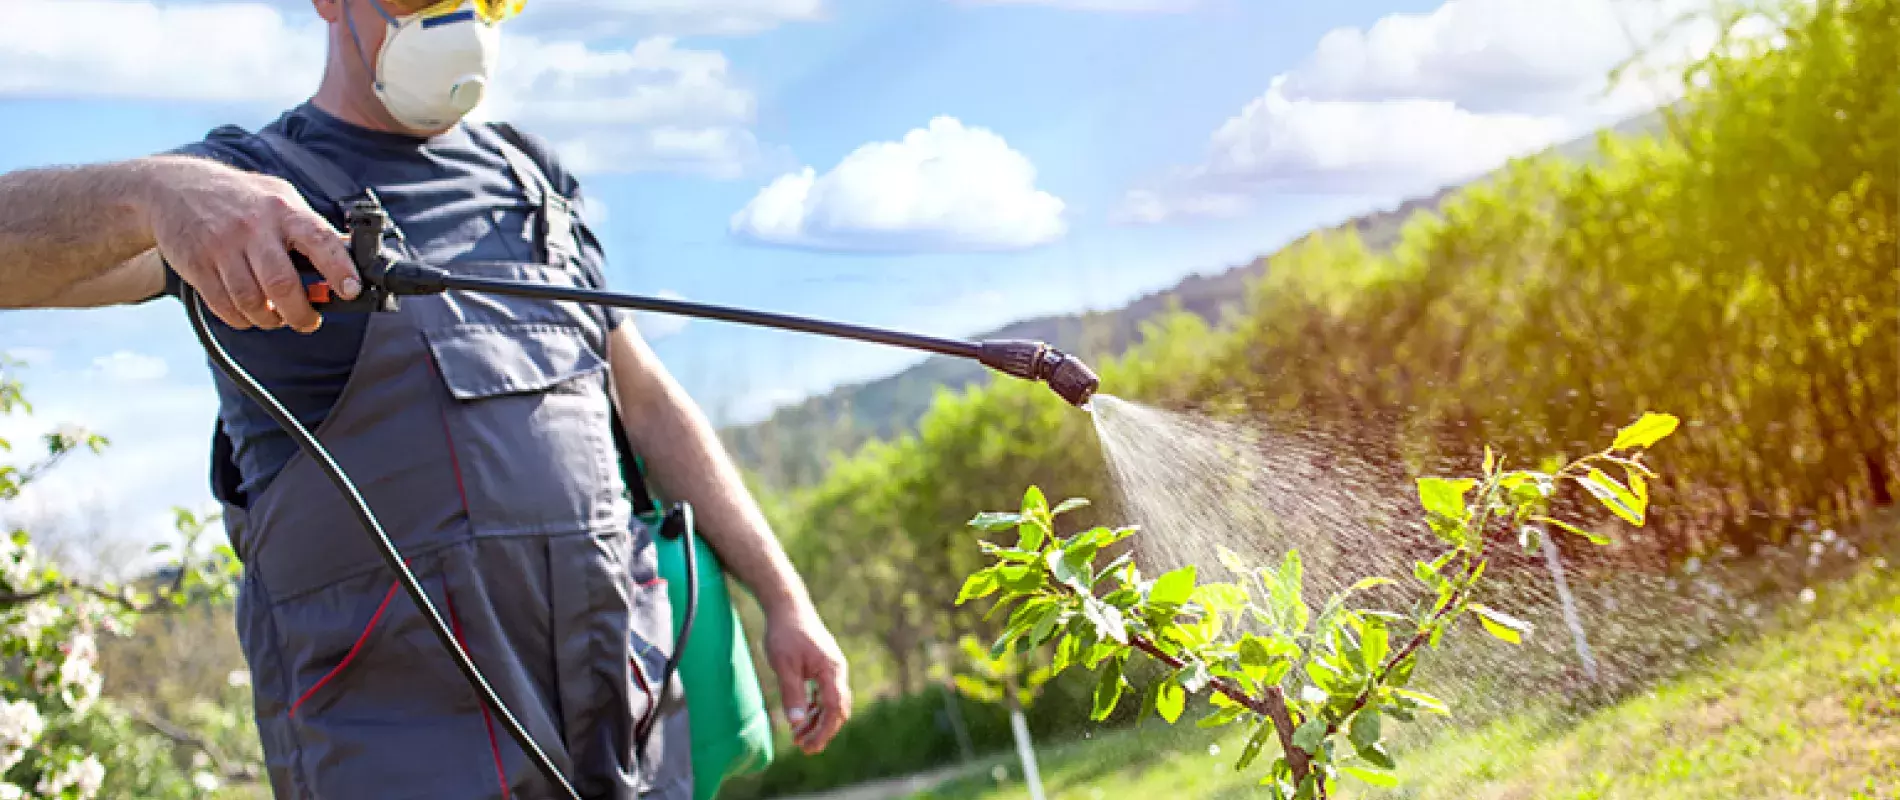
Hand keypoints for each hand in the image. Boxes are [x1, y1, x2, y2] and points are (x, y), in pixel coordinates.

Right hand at [137, 155, 357, 332]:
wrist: (171, 187)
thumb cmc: (240, 198)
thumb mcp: (280, 198)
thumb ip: (311, 227)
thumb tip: (350, 256)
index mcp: (283, 210)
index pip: (319, 240)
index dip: (339, 268)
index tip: (352, 291)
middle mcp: (253, 227)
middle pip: (282, 284)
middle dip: (301, 313)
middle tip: (309, 321)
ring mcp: (222, 247)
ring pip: (252, 301)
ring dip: (270, 320)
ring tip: (278, 317)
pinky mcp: (196, 265)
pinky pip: (224, 307)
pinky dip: (242, 319)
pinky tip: (250, 312)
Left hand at [762, 602, 851, 753]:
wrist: (787, 606)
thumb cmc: (785, 633)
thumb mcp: (784, 665)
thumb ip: (792, 693)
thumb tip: (795, 723)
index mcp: (831, 670)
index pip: (834, 709)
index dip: (824, 731)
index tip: (809, 747)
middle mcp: (837, 671)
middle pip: (838, 709)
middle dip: (823, 731)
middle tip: (804, 748)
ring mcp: (832, 668)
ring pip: (832, 703)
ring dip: (818, 722)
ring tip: (798, 737)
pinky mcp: (824, 666)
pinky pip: (825, 693)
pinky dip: (815, 708)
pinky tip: (801, 717)